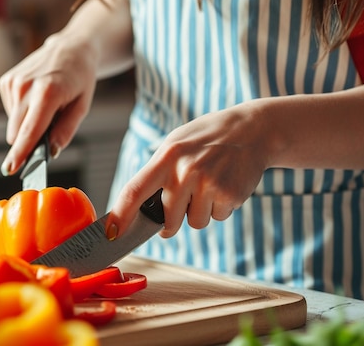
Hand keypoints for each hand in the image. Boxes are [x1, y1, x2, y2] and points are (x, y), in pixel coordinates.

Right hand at [0, 36, 97, 175]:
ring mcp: (13, 83)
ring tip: (45, 106)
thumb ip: (66, 131)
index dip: (20, 153)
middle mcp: (25, 87)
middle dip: (29, 141)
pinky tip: (35, 99)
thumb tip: (50, 151)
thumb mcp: (82, 106)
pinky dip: (22, 112)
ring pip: (14, 125)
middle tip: (50, 127)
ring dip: (28, 124)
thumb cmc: (79, 78)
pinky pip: (11, 112)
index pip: (30, 131)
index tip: (10, 169)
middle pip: (18, 132)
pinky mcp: (6, 81)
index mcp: (47, 92)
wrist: (70, 48)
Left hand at [107, 101, 270, 238]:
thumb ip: (158, 173)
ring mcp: (209, 183)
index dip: (120, 215)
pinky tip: (226, 185)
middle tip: (183, 205)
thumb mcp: (176, 145)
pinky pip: (216, 218)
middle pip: (167, 219)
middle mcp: (185, 171)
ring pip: (194, 222)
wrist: (252, 130)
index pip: (134, 190)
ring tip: (210, 185)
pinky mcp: (229, 194)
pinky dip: (220, 208)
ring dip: (200, 212)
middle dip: (171, 223)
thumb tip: (138, 210)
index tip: (111, 233)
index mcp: (166, 156)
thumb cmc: (205, 140)